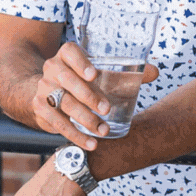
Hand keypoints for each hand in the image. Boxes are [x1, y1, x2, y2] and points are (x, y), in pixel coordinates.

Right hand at [33, 43, 159, 150]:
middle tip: (106, 109)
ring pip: (63, 104)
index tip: (94, 74)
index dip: (80, 63)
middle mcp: (52, 69)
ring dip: (84, 119)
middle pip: (67, 80)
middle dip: (88, 96)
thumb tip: (155, 72)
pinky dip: (74, 135)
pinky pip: (57, 123)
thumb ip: (126, 73)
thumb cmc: (81, 81)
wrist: (48, 91)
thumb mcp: (99, 73)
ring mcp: (44, 89)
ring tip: (103, 130)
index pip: (70, 52)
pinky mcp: (40, 109)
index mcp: (66, 55)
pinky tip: (90, 143)